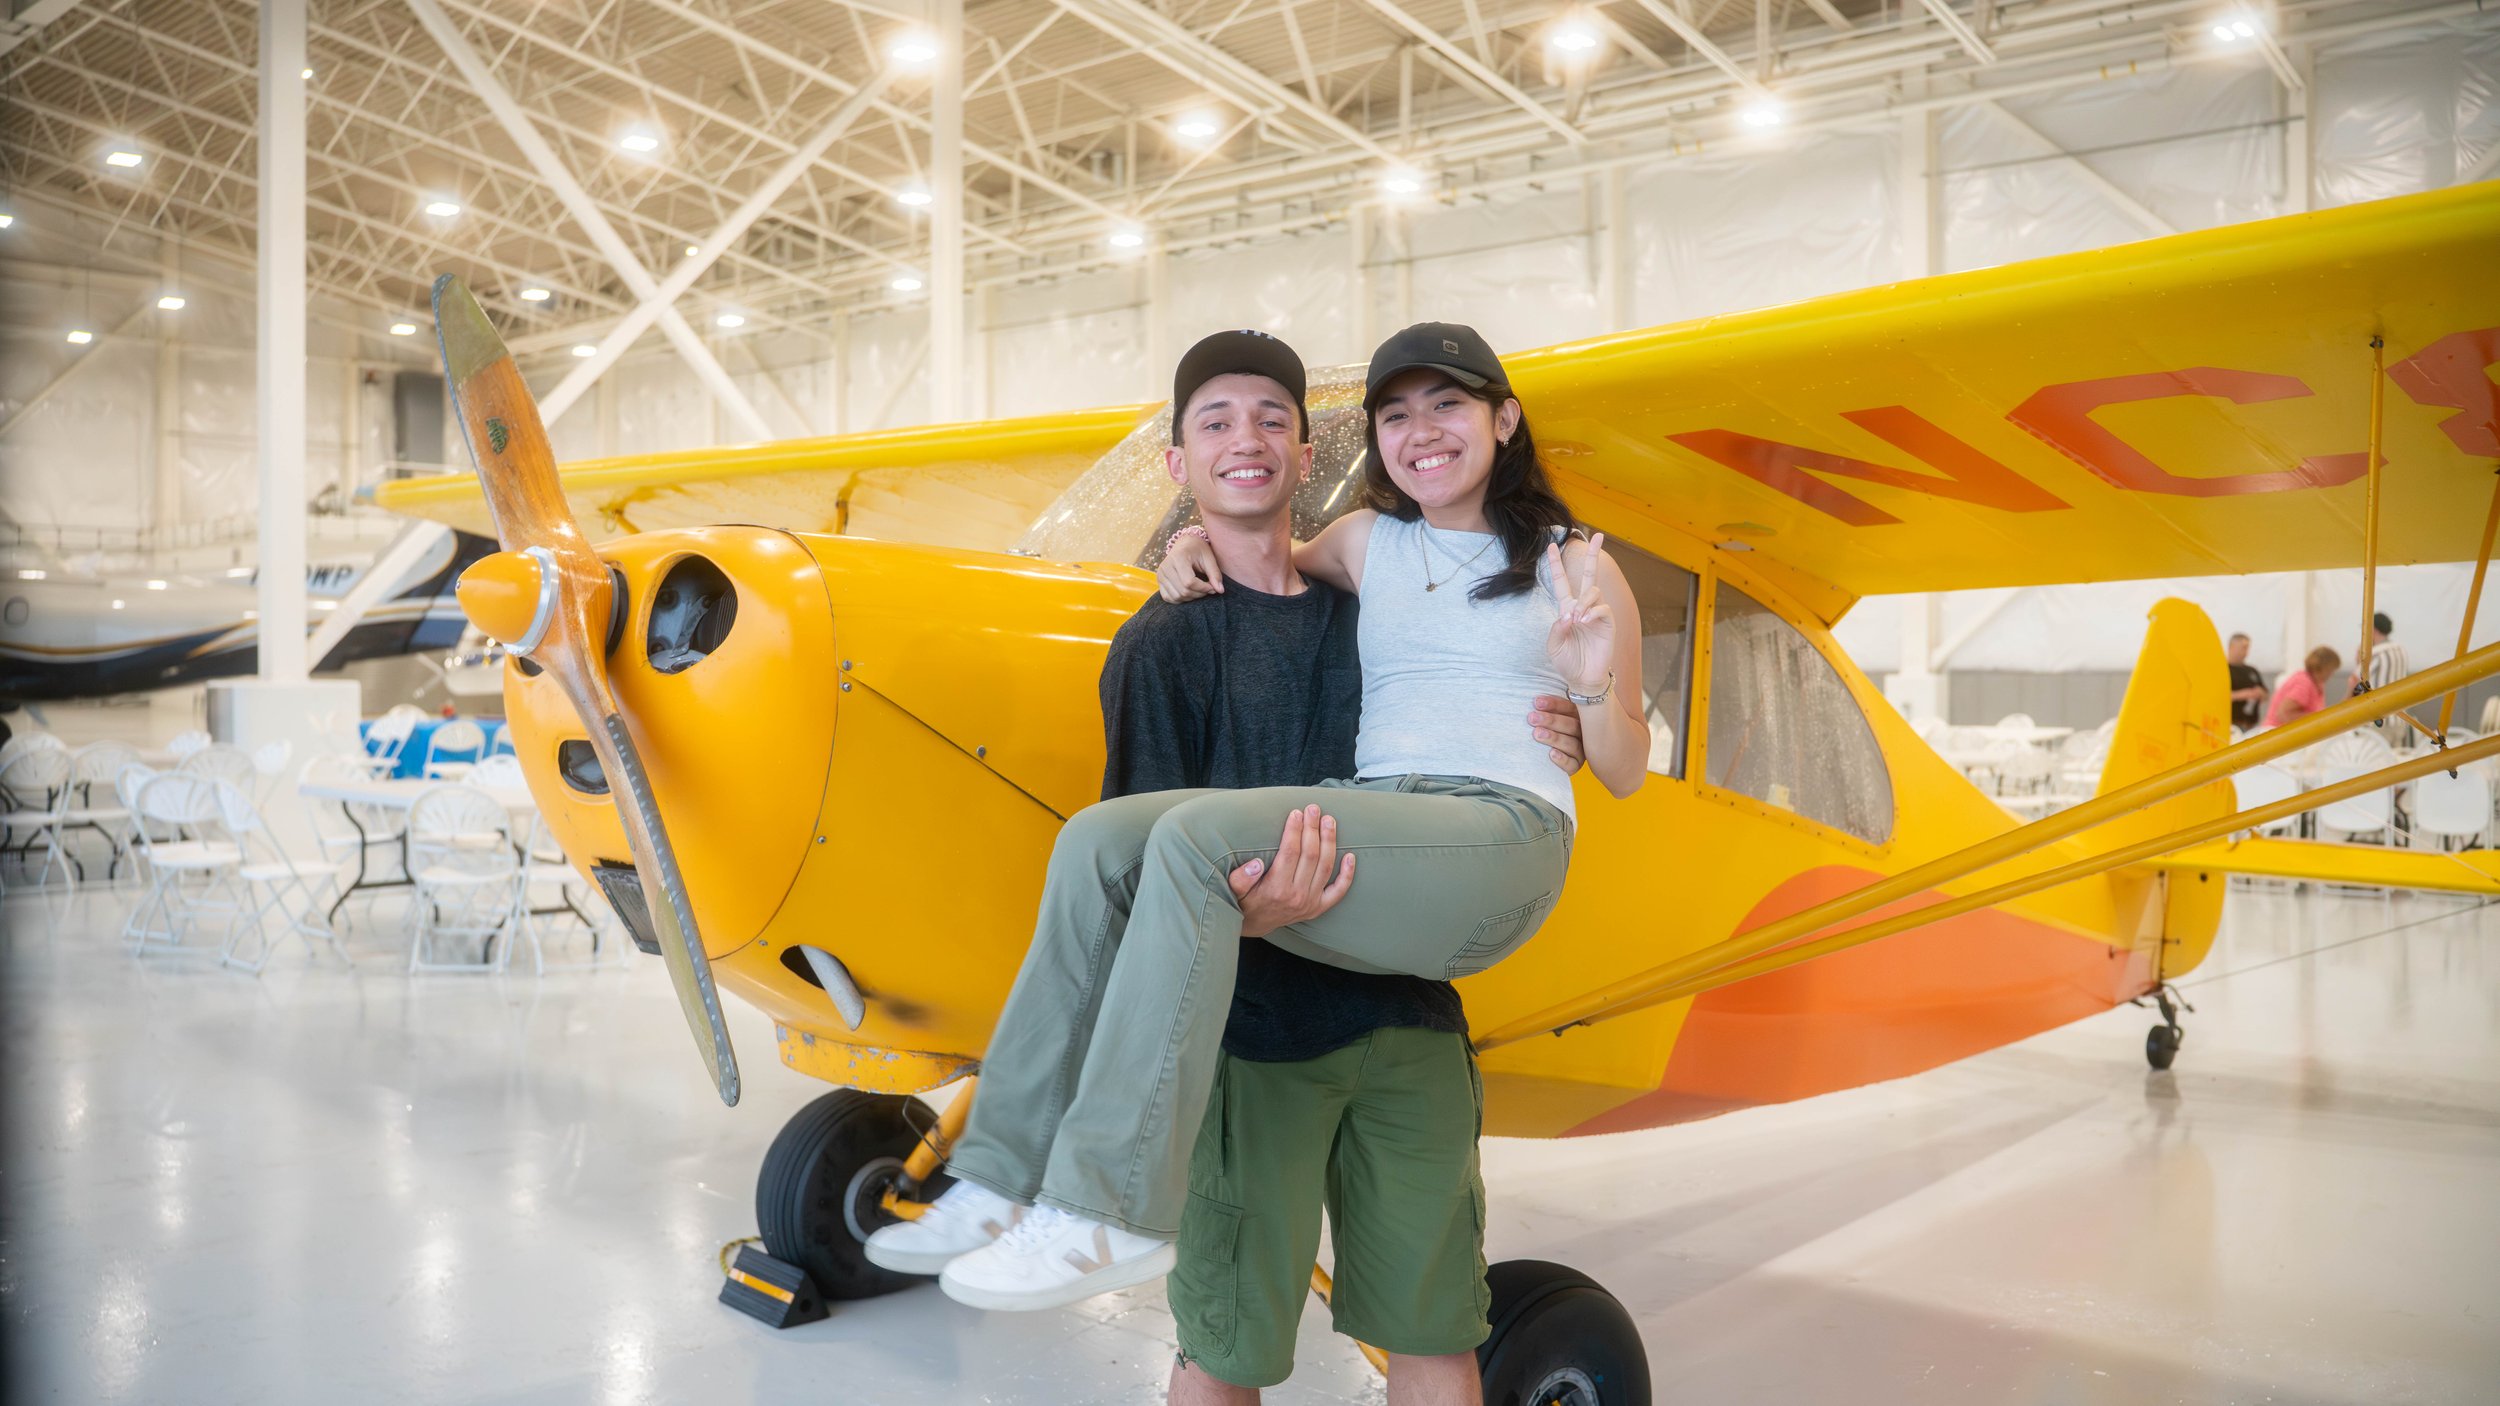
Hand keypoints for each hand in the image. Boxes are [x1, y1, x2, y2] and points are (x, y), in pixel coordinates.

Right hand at [1157, 533, 1222, 601]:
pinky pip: (1168, 598)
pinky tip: (1190, 592)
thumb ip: (1215, 574)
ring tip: (1200, 589)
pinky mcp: (1159, 581)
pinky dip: (1181, 599)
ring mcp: (1160, 575)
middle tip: (1209, 588)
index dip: (1203, 588)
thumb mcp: (1209, 558)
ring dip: (1191, 597)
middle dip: (1199, 594)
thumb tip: (1220, 590)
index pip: (1189, 582)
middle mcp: (1165, 567)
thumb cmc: (1198, 550)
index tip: (1213, 587)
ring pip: (1176, 597)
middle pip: (1183, 591)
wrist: (1185, 544)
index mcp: (1178, 558)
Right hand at [1226, 804, 1355, 937]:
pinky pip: (1338, 891)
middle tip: (1313, 809)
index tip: (1295, 813)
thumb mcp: (1233, 890)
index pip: (1290, 853)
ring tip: (1329, 820)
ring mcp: (1311, 903)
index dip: (1294, 831)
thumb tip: (1256, 863)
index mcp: (1276, 888)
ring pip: (1325, 866)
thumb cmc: (1245, 901)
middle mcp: (1297, 896)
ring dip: (1329, 841)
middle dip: (1312, 829)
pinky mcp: (1319, 908)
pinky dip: (1347, 874)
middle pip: (1310, 855)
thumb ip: (1241, 877)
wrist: (1255, 925)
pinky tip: (1351, 856)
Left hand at [1531, 694, 1585, 773]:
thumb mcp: (1545, 717)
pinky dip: (1562, 759)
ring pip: (1572, 744)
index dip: (1554, 704)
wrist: (1539, 758)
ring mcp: (1581, 751)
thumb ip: (1544, 707)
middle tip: (1532, 718)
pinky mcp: (1575, 766)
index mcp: (1577, 718)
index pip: (1570, 708)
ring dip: (1554, 738)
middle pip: (1572, 725)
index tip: (1536, 702)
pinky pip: (1572, 764)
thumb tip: (1534, 696)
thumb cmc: (1542, 729)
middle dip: (1551, 720)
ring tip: (1538, 734)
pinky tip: (1551, 754)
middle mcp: (1583, 734)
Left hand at [1543, 532, 1616, 695]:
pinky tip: (1584, 622)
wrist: (1582, 678)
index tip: (1551, 545)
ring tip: (1576, 619)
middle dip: (1593, 555)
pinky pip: (1602, 608)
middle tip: (1598, 535)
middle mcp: (1583, 606)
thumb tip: (1568, 614)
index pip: (1561, 581)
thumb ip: (1556, 628)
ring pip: (1593, 591)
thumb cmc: (1567, 661)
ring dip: (1583, 602)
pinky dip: (1591, 612)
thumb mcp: (1553, 644)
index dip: (1555, 564)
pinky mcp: (1607, 623)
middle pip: (1589, 575)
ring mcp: (1596, 613)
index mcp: (1566, 608)